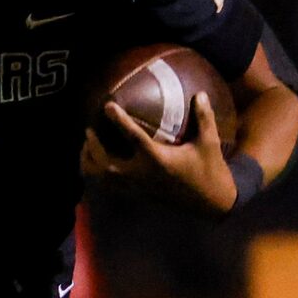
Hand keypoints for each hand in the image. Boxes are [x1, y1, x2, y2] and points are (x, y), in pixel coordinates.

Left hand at [86, 96, 238, 216]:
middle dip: (92, 146)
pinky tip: (95, 164)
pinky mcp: (136, 195)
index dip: (119, 120)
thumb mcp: (209, 143)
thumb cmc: (210, 170)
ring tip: (85, 147)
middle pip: (105, 162)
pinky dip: (96, 175)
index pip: (133, 136)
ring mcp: (136, 187)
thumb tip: (199, 93)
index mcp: (158, 159)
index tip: (106, 105)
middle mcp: (142, 174)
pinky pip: (108, 187)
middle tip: (88, 130)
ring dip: (89, 162)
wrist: (212, 204)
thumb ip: (203, 117)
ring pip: (101, 178)